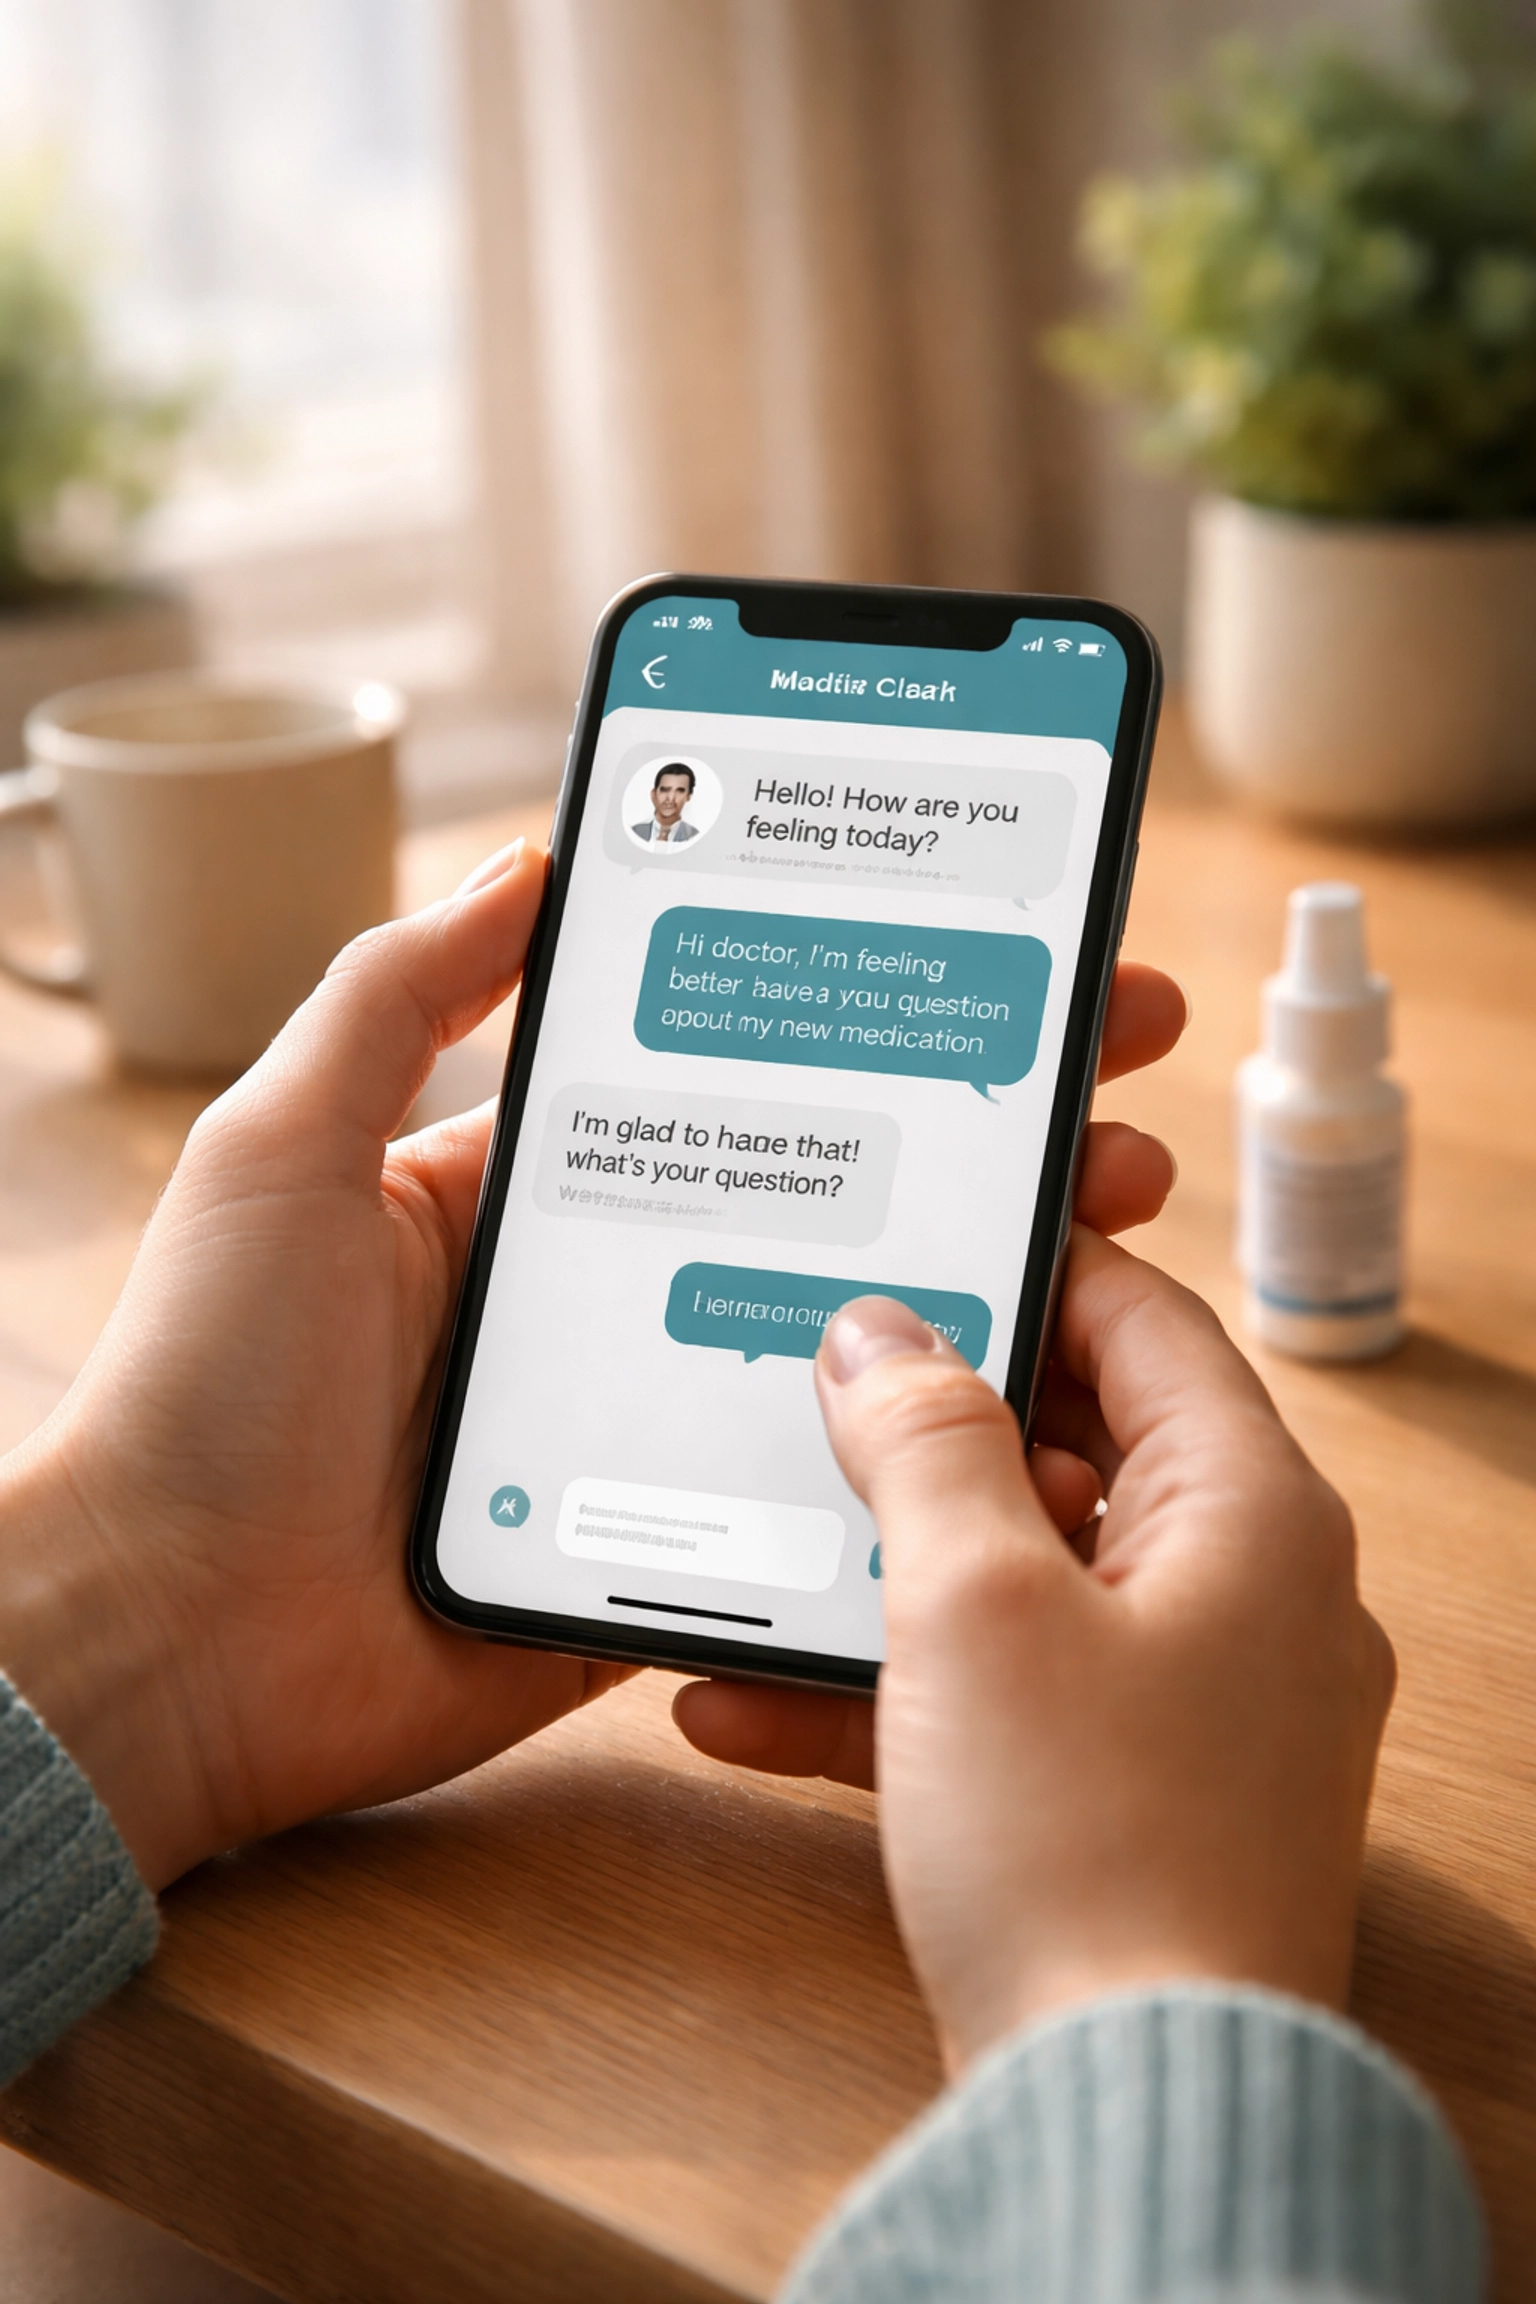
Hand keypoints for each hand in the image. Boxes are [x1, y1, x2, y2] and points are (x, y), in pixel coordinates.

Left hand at [0, 819, 1179, 1892]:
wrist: (176, 1644)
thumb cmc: (211, 1385)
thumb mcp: (286, 1145)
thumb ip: (398, 994)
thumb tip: (533, 854)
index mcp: (538, 1189)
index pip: (744, 1081)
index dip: (869, 1023)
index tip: (996, 969)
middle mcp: (615, 1295)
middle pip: (834, 1202)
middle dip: (981, 1140)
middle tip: (1115, 1092)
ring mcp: (655, 1425)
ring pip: (856, 1347)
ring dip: (989, 1288)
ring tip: (1112, 1228)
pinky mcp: (674, 1548)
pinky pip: (825, 1497)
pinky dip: (933, 1461)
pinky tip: (1043, 1418)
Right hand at [671, 959, 1188, 1791]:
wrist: (1127, 2118)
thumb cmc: (1092, 1852)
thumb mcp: (979, 1608)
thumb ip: (926, 1438)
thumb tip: (873, 1323)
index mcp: (1246, 1508)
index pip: (1137, 1314)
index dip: (1017, 1247)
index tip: (905, 1222)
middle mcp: (1229, 1587)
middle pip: (1063, 1436)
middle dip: (917, 1411)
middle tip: (797, 1356)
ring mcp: (1168, 1698)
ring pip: (997, 1575)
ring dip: (861, 1557)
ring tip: (742, 1516)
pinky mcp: (1099, 1793)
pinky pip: (970, 1698)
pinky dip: (861, 1682)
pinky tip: (728, 1685)